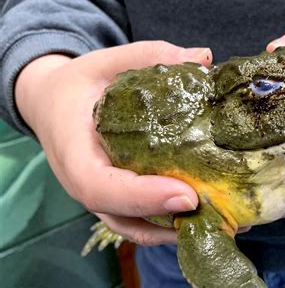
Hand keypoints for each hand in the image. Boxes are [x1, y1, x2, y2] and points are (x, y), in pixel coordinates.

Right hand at [15, 41, 212, 244]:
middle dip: (172, 222)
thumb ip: (149, 56)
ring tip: (226, 223)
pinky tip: (210, 216)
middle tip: (222, 214)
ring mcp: (102, 200)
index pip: (101, 187)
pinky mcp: (118, 202)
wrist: (54, 107)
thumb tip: (203, 56)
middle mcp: (86, 187)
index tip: (187, 195)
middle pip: (126, 219)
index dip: (143, 197)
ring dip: (180, 231)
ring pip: (138, 229)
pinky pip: (144, 223)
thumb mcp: (106, 62)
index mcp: (75, 155)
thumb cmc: (79, 86)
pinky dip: (174, 225)